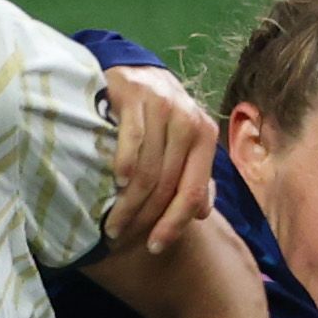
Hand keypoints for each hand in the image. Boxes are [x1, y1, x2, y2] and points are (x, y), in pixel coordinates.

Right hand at [100, 66, 219, 257]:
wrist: (136, 69)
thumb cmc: (159, 116)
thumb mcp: (183, 143)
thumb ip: (194, 175)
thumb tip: (202, 213)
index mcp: (205, 136)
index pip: (193, 191)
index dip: (175, 224)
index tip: (155, 248)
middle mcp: (189, 120)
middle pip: (167, 185)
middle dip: (144, 218)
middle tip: (121, 237)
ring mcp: (163, 106)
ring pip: (147, 169)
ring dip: (128, 202)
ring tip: (111, 223)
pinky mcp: (135, 95)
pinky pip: (131, 140)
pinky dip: (123, 166)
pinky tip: (114, 184)